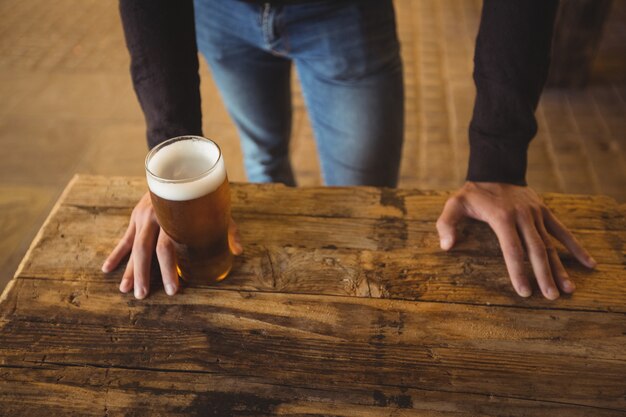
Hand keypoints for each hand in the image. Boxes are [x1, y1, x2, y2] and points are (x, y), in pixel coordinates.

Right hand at [101, 192, 242, 298]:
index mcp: (173, 217)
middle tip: (143, 296)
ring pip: (133, 246)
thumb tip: (239, 251)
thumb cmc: (201, 192)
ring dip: (128, 269)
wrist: (177, 165)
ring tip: (125, 290)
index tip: (172, 289)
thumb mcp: (217, 208)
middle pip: (146, 250)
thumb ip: (227, 229)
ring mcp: (143, 216)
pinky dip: (116, 254)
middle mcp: (155, 217)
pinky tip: (107, 268)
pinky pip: (125, 238)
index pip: (167, 247)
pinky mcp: (136, 216)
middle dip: (143, 275)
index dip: (169, 269)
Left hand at [436, 182, 595, 299]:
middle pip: (536, 249)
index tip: (524, 291)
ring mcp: (536, 214)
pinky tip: (589, 263)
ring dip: (561, 267)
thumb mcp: (454, 204)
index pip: (512, 249)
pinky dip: (576, 247)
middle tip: (551, 297)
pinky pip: (562, 231)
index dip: (518, 271)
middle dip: (543, 275)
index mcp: (501, 217)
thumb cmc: (473, 193)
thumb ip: (447, 224)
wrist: (496, 169)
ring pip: (551, 243)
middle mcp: (522, 216)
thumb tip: (447, 246)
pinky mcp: (544, 212)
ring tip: (568, 289)